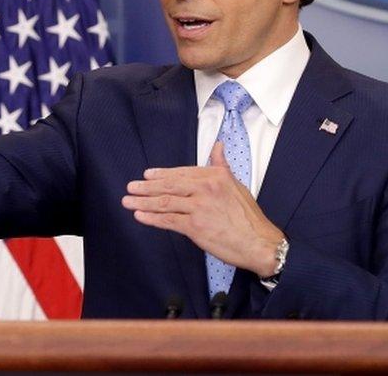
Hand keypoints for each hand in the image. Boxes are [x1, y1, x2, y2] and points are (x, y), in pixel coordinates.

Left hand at [123, 141, 285, 276]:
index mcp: (215, 175)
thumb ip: (222, 166)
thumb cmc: (249, 218)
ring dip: (143, 201)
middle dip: (146, 187)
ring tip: (128, 201)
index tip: (148, 175)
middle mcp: (206, 187)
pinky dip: (151, 218)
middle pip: (169, 185)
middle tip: (131, 187)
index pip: (182, 172)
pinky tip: (140, 215)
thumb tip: (218, 146)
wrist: (259, 242)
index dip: (162, 174)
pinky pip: (168, 220)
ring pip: (165, 202)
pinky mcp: (195, 226)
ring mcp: (199, 207)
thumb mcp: (236, 185)